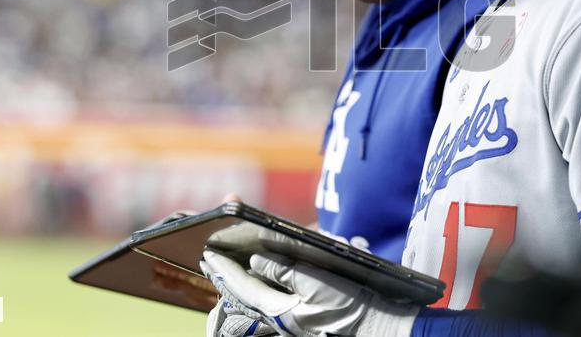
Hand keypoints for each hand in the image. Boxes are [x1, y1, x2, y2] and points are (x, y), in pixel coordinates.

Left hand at [199, 249, 418, 336]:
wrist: (374, 327)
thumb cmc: (349, 306)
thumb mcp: (317, 283)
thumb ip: (284, 271)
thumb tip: (256, 261)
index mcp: (280, 308)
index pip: (243, 285)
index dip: (224, 269)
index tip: (207, 254)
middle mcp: (280, 315)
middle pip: (244, 292)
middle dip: (225, 274)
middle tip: (207, 257)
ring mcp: (289, 316)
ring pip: (254, 296)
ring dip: (238, 280)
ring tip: (223, 265)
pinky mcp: (298, 315)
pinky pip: (269, 298)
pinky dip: (256, 285)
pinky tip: (254, 275)